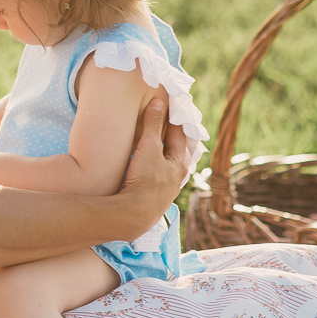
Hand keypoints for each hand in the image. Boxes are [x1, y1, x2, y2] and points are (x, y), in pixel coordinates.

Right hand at [114, 99, 195, 239]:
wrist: (135, 214)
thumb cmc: (145, 180)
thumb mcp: (149, 148)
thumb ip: (153, 124)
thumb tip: (159, 102)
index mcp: (180, 162)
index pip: (181, 134)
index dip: (176, 119)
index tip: (173, 106)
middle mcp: (178, 176)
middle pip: (181, 152)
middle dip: (178, 138)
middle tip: (175, 124)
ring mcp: (168, 188)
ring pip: (172, 166)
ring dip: (169, 154)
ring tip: (166, 145)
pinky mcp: (157, 198)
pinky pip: (162, 177)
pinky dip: (160, 167)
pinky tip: (154, 169)